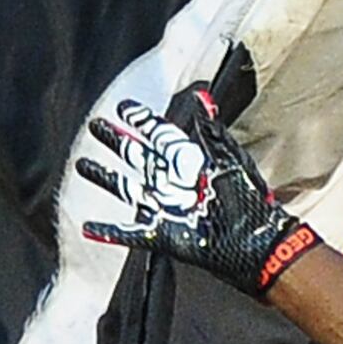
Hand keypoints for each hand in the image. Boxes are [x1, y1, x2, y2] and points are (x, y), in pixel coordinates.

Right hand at [76, 88, 319, 294]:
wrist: (259, 244)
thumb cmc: (250, 200)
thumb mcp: (228, 159)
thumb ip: (210, 130)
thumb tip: (201, 98)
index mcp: (191, 163)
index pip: (160, 137)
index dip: (142, 122)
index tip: (124, 107)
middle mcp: (176, 184)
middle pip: (139, 158)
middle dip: (117, 142)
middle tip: (95, 127)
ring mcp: (168, 209)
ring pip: (129, 189)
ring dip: (105, 178)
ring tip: (83, 164)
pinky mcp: (164, 235)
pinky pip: (131, 232)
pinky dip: (110, 230)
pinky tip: (91, 225)